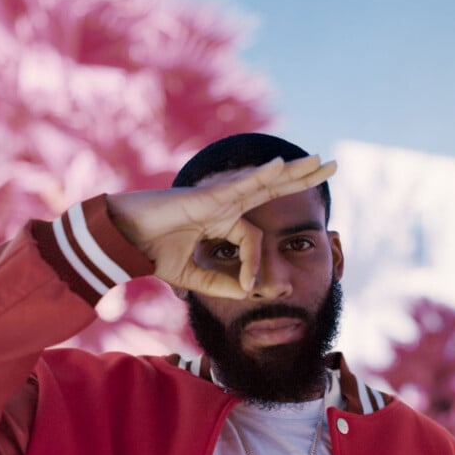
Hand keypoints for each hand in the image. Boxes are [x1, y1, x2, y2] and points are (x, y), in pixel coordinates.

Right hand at [107, 155, 336, 298]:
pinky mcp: (205, 198)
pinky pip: (238, 187)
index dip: (254, 267)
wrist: (123, 242)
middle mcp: (223, 204)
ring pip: (263, 182)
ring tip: (321, 161)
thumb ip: (221, 284)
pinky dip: (259, 176)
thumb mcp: (193, 276)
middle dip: (301, 179)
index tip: (247, 290)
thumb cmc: (151, 253)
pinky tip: (280, 166)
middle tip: (331, 166)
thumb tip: (249, 293)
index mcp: (221, 219)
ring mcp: (216, 198)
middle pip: (271, 188)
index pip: (253, 240)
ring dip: (294, 171)